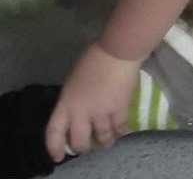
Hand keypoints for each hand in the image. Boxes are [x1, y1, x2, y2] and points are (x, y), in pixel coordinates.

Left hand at [46, 43, 141, 161]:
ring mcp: (101, 112)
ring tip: (108, 141)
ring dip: (106, 142)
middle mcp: (80, 113)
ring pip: (103, 138)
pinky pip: (120, 128)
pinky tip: (122, 130)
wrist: (117, 53)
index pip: (54, 132)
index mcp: (65, 104)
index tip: (59, 157)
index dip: (55, 147)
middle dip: (84, 147)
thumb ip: (73, 100)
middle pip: (80, 141)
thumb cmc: (93, 60)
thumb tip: (78, 110)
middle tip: (88, 146)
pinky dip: (121, 131)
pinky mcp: (120, 109)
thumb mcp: (73, 82)